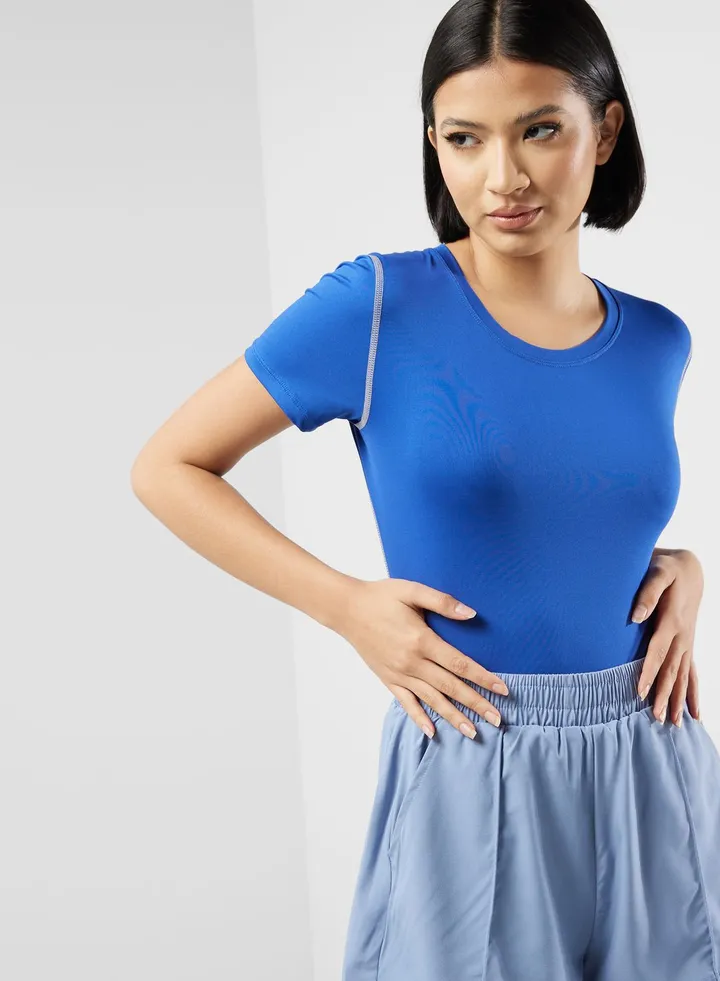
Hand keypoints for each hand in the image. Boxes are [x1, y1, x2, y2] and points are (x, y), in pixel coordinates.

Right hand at [336, 577, 508, 739]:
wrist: (346, 608)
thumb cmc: (381, 596)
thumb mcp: (412, 590)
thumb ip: (442, 602)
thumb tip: (471, 613)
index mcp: (421, 640)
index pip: (460, 664)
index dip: (483, 678)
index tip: (504, 690)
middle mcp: (411, 662)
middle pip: (451, 687)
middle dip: (476, 704)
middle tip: (498, 720)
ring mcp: (399, 674)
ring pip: (432, 700)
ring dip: (454, 717)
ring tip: (473, 732)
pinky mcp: (387, 679)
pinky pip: (406, 703)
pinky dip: (419, 718)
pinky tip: (432, 733)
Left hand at [633, 548, 702, 726]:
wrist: (689, 567)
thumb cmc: (668, 568)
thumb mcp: (658, 571)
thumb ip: (647, 592)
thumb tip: (636, 616)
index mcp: (672, 620)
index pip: (657, 652)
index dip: (648, 672)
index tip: (638, 692)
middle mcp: (682, 636)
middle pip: (671, 670)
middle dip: (663, 694)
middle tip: (654, 718)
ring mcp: (688, 642)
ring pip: (683, 676)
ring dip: (677, 699)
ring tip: (673, 724)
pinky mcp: (688, 644)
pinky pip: (692, 673)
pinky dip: (692, 693)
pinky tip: (695, 714)